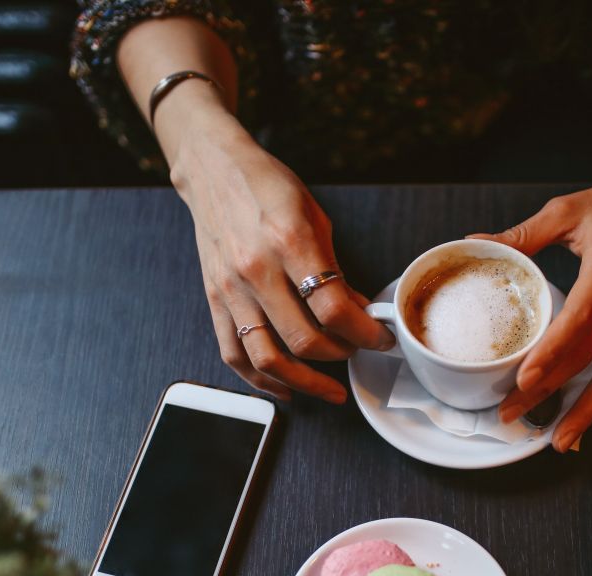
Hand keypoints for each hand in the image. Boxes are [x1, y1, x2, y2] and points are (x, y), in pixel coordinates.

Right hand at [165, 97, 394, 401]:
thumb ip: (336, 269)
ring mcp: (231, 290)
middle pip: (304, 340)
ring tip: (327, 389)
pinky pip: (234, 354)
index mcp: (289, 243)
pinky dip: (260, 380)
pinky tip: (283, 388)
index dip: (365, 333)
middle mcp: (256, 271)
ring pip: (267, 358)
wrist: (212, 170)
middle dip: (341, 355)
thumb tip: (359, 311)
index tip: (379, 338)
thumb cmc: (266, 187)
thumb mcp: (315, 217)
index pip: (333, 308)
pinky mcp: (214, 301)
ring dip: (303, 382)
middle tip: (356, 352)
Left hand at [469, 167, 591, 450]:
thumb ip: (521, 235)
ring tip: (562, 438)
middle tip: (513, 413)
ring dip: (591, 408)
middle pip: (587, 355)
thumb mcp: (564, 212)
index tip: (525, 379)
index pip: (577, 321)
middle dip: (549, 390)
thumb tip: (476, 242)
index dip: (551, 354)